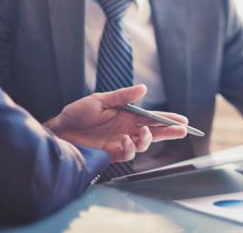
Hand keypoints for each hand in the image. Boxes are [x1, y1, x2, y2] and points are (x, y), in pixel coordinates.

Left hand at [44, 84, 187, 162]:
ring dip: (148, 139)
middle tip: (182, 131)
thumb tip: (144, 88)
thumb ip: (123, 96)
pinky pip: (127, 153)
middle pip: (154, 132)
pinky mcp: (111, 154)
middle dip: (169, 132)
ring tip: (145, 132)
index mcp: (127, 115)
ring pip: (143, 144)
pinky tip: (125, 140)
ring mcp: (120, 142)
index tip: (183, 120)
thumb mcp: (100, 100)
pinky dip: (130, 148)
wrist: (59, 131)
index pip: (152, 118)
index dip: (168, 119)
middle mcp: (127, 129)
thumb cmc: (77, 113)